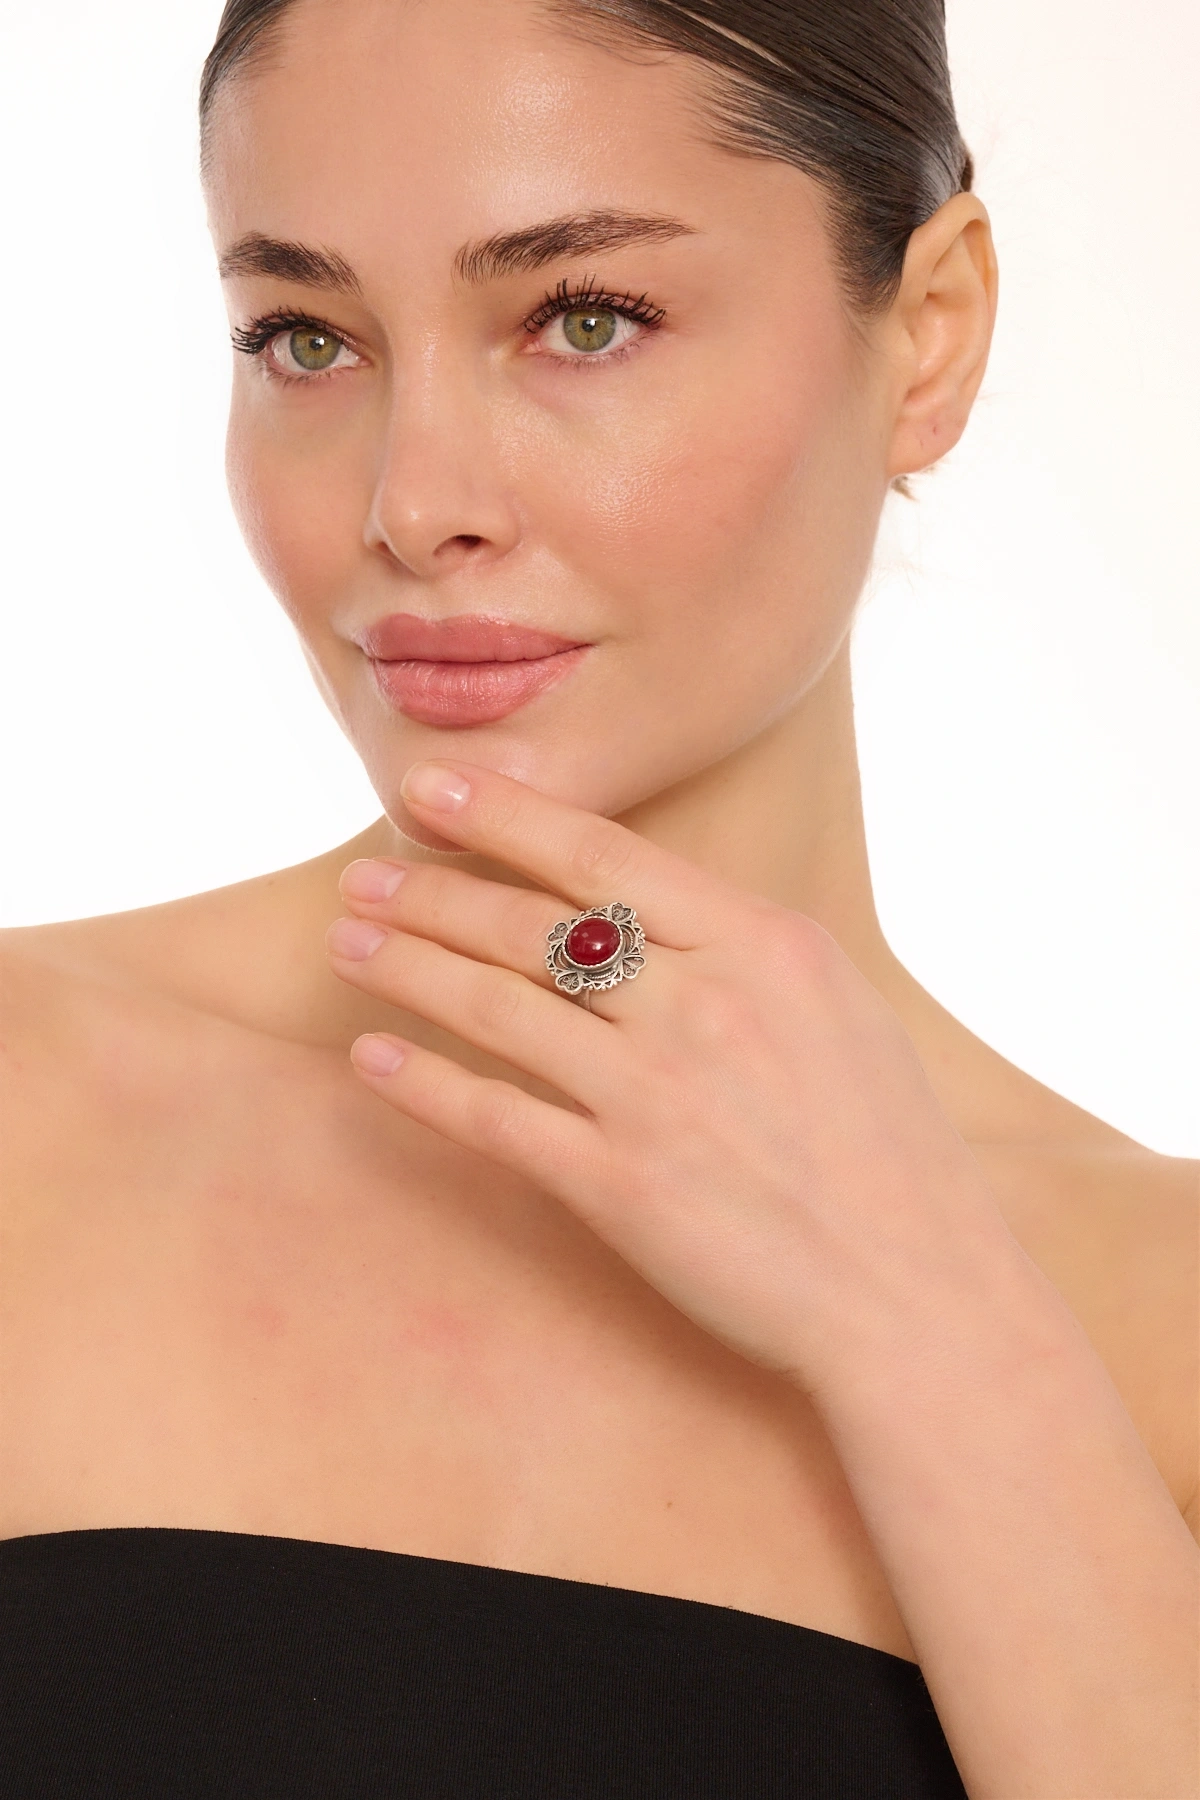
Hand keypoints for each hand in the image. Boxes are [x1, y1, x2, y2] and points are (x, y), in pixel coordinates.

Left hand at [325, 760, 1011, 1388]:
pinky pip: (495, 1119)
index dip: (500, 815)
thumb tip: (646, 909)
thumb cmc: (888, 1150)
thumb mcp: (837, 1008)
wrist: (918, 1293)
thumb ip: (740, 949)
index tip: (428, 789)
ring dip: (407, 967)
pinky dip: (422, 1084)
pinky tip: (370, 1060)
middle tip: (361, 876)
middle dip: (429, 891)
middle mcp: (701, 1004)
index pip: (601, 852)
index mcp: (761, 943)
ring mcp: (656, 1095)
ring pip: (496, 1007)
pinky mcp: (621, 1187)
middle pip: (530, 924)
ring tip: (346, 944)